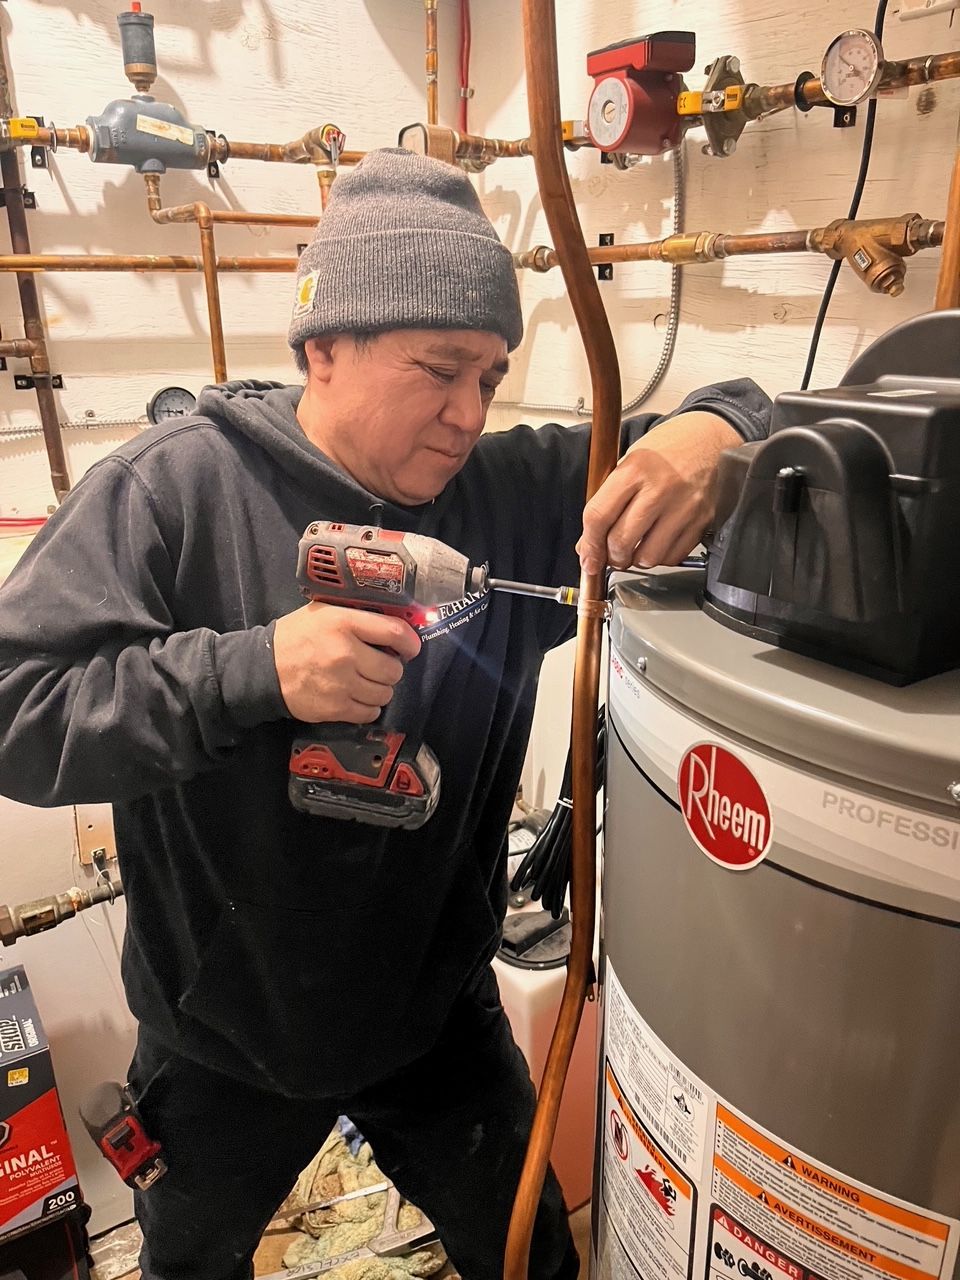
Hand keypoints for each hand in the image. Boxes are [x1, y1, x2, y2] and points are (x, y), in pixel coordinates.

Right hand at [273, 603, 420, 722]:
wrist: (263, 669)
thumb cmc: (296, 637)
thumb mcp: (325, 612)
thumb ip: (358, 617)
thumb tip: (395, 625)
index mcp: (344, 623)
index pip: (395, 633)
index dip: (410, 642)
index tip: (410, 647)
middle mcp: (345, 653)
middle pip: (394, 669)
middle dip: (391, 668)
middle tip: (378, 665)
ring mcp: (341, 683)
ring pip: (385, 693)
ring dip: (380, 689)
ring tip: (365, 681)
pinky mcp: (335, 708)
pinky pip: (370, 712)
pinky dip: (368, 707)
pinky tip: (356, 696)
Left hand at [577, 412, 742, 573]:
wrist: (711, 438)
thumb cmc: (669, 449)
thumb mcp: (631, 462)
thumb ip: (608, 500)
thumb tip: (589, 542)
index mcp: (635, 470)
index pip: (598, 516)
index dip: (588, 545)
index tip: (587, 558)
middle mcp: (660, 489)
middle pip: (620, 542)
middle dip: (610, 556)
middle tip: (609, 554)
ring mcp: (684, 508)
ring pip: (647, 557)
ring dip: (635, 560)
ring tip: (635, 548)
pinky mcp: (702, 522)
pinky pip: (672, 556)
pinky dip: (659, 558)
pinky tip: (656, 544)